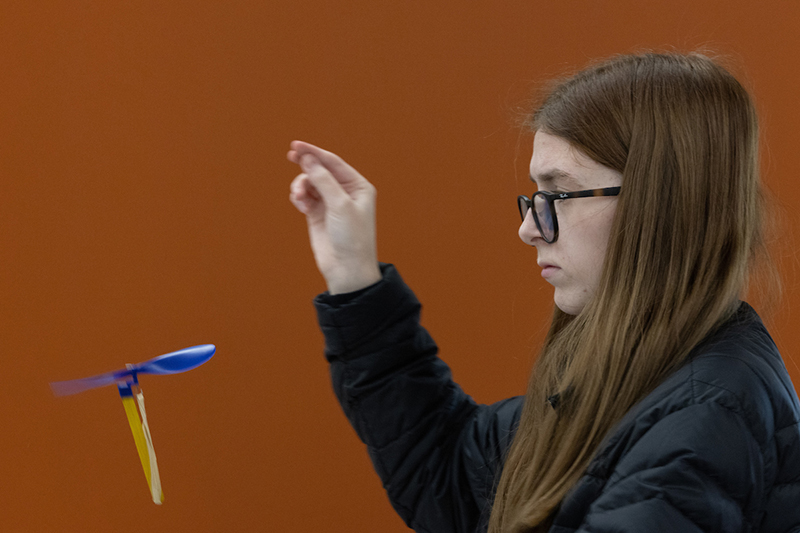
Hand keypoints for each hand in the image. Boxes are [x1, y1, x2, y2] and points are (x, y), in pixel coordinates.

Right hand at [288, 141, 381, 294]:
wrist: (346, 269)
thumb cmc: (352, 238)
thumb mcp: (339, 205)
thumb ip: (323, 180)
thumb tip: (308, 159)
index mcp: (358, 186)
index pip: (333, 162)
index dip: (315, 152)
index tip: (296, 145)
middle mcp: (344, 192)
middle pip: (320, 169)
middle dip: (306, 163)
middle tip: (291, 155)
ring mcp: (330, 202)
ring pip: (309, 183)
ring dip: (301, 186)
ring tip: (299, 197)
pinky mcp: (317, 214)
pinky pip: (304, 196)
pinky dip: (299, 197)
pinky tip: (301, 205)